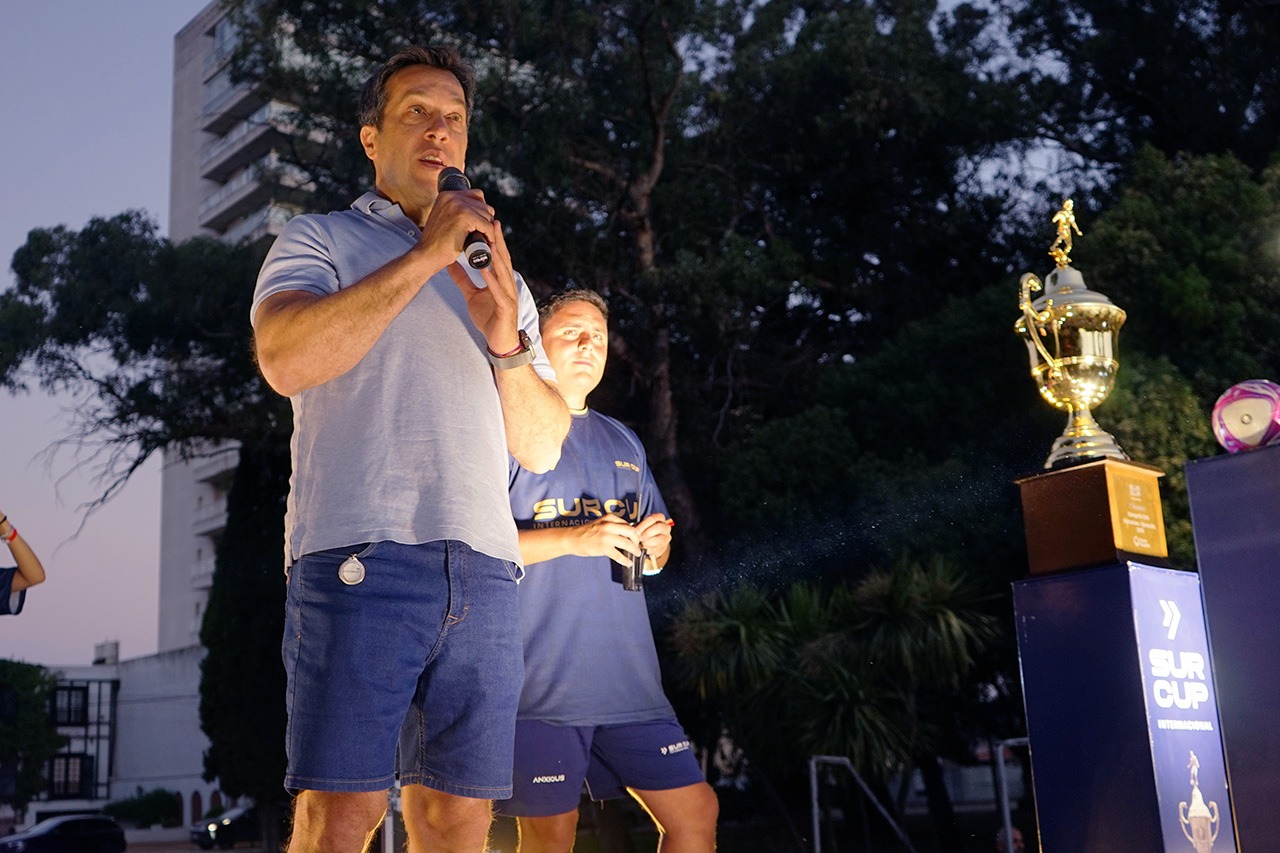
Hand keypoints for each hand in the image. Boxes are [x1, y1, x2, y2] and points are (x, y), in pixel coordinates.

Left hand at [446, 218, 521, 355]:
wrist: (499, 342)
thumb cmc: (489, 318)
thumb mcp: (472, 296)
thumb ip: (463, 280)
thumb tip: (450, 265)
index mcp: (500, 280)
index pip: (497, 256)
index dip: (493, 239)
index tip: (487, 222)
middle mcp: (507, 285)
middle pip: (503, 259)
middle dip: (499, 240)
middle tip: (494, 221)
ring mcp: (508, 296)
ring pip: (504, 272)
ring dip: (497, 256)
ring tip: (491, 240)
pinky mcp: (506, 308)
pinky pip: (499, 291)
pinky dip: (492, 279)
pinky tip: (485, 269)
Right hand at [568, 514, 642, 567]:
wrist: (572, 538)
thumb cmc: (586, 532)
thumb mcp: (601, 523)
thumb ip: (613, 526)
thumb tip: (627, 534)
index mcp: (610, 518)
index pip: (628, 524)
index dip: (635, 533)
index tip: (637, 539)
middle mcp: (609, 525)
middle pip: (631, 532)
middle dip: (637, 541)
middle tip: (638, 547)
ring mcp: (606, 536)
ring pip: (627, 544)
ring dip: (634, 550)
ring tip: (636, 555)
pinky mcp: (603, 547)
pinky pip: (619, 555)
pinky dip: (625, 560)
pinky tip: (628, 563)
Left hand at [635, 513, 672, 569]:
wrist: (652, 543)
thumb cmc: (646, 531)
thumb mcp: (644, 525)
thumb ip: (640, 526)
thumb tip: (633, 530)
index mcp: (660, 518)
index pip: (654, 518)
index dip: (644, 524)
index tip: (636, 530)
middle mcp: (666, 527)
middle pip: (658, 527)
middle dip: (646, 533)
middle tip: (639, 537)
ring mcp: (665, 538)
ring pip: (658, 539)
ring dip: (647, 542)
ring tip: (640, 543)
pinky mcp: (663, 548)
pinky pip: (655, 549)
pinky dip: (647, 549)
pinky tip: (642, 549)